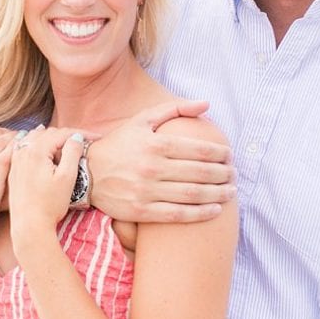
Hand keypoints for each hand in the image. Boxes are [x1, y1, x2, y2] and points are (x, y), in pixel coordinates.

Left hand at [6, 127, 83, 248]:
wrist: (29, 226)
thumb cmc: (50, 205)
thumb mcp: (67, 178)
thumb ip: (73, 153)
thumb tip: (76, 138)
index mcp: (36, 151)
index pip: (62, 133)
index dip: (82, 133)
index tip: (97, 138)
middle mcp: (22, 151)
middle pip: (48, 134)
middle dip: (67, 135)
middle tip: (84, 141)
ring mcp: (15, 160)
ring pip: (35, 138)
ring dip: (52, 138)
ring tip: (67, 143)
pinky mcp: (13, 169)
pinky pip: (25, 148)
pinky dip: (38, 145)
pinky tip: (44, 149)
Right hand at [86, 100, 234, 222]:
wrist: (85, 173)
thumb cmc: (119, 145)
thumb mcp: (142, 120)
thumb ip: (174, 108)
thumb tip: (206, 103)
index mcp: (155, 143)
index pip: (198, 149)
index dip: (220, 153)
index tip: (230, 156)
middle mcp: (152, 167)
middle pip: (200, 173)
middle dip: (223, 174)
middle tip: (234, 174)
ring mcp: (146, 191)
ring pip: (192, 194)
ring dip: (218, 194)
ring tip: (231, 192)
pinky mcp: (141, 211)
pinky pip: (177, 214)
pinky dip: (200, 213)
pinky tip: (216, 209)